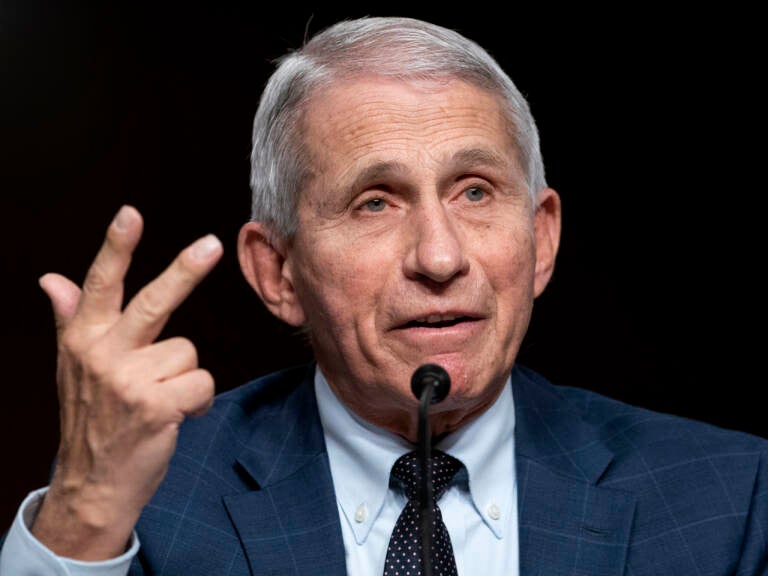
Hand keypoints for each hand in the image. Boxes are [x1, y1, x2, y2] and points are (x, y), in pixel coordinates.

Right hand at [31, 205, 222, 559]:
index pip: (100, 284)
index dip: (116, 246)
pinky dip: (198, 401)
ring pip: (188, 352)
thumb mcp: (73, 367)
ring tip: (161, 399)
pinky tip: (175, 416)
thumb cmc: (93, 419)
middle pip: (153, 302)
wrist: (94, 484)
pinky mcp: (155, 406)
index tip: (130, 213)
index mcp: (83, 338)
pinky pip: (202, 383)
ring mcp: (127, 381)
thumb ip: (70, 318)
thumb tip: (52, 279)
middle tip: (212, 244)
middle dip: (185, 271)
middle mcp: (102, 354)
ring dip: (185, 377)